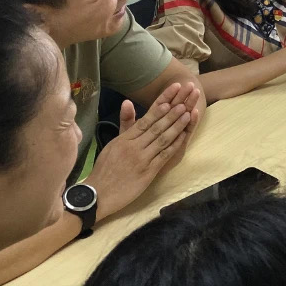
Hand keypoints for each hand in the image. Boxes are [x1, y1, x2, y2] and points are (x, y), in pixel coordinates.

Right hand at [88, 81, 200, 220]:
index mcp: (125, 139)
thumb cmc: (104, 169)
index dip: (160, 103)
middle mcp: (134, 146)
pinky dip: (174, 144)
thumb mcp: (113, 144)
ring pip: (162, 138)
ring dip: (176, 125)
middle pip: (156, 125)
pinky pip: (164, 155)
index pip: (146, 118)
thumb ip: (125, 124)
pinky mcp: (148, 172)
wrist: (97, 194)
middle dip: (172, 110)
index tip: (172, 91)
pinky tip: (183, 135)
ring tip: (187, 112)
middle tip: (185, 97)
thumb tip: (127, 101)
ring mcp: (141, 159)